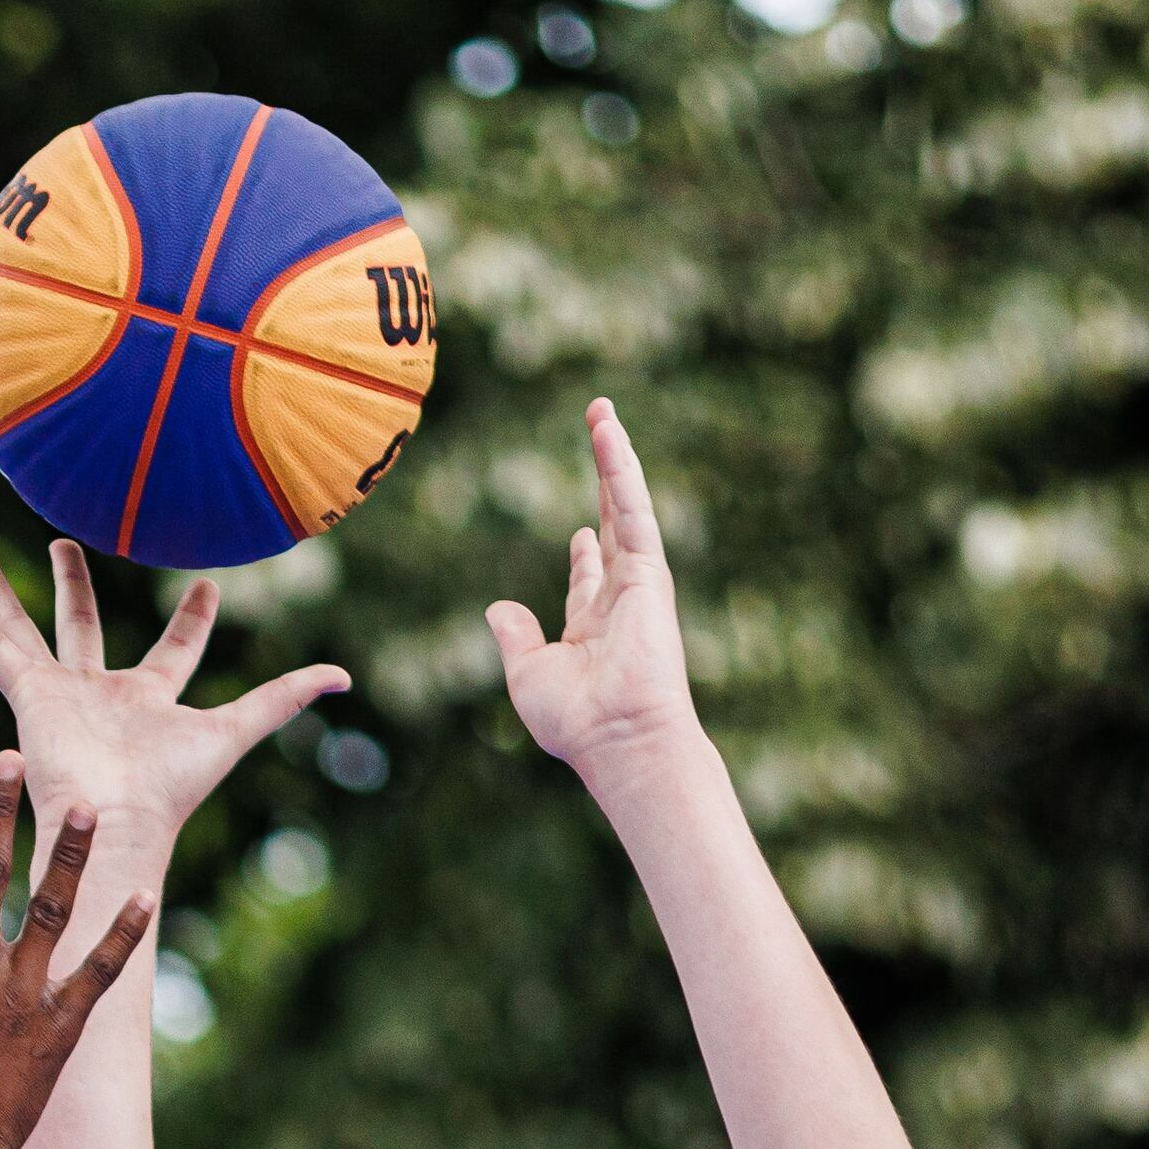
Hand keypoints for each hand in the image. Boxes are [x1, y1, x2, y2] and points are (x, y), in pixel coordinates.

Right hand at [0, 538, 342, 830]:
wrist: (116, 821)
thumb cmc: (173, 788)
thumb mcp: (237, 729)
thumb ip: (283, 698)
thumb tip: (344, 675)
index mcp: (147, 700)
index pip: (172, 652)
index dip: (191, 621)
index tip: (207, 585)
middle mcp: (95, 692)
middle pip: (78, 624)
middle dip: (71, 583)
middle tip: (62, 541)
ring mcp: (55, 691)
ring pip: (19, 624)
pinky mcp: (25, 693)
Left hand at [485, 399, 703, 784]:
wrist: (616, 737)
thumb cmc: (575, 720)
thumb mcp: (528, 674)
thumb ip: (515, 637)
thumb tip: (498, 609)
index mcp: (593, 625)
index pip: (591, 577)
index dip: (586, 551)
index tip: (581, 531)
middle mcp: (620, 598)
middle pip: (613, 525)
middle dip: (604, 483)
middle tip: (599, 437)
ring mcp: (638, 580)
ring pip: (625, 503)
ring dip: (614, 456)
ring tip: (600, 411)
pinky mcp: (650, 569)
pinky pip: (633, 506)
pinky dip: (621, 468)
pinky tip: (608, 432)